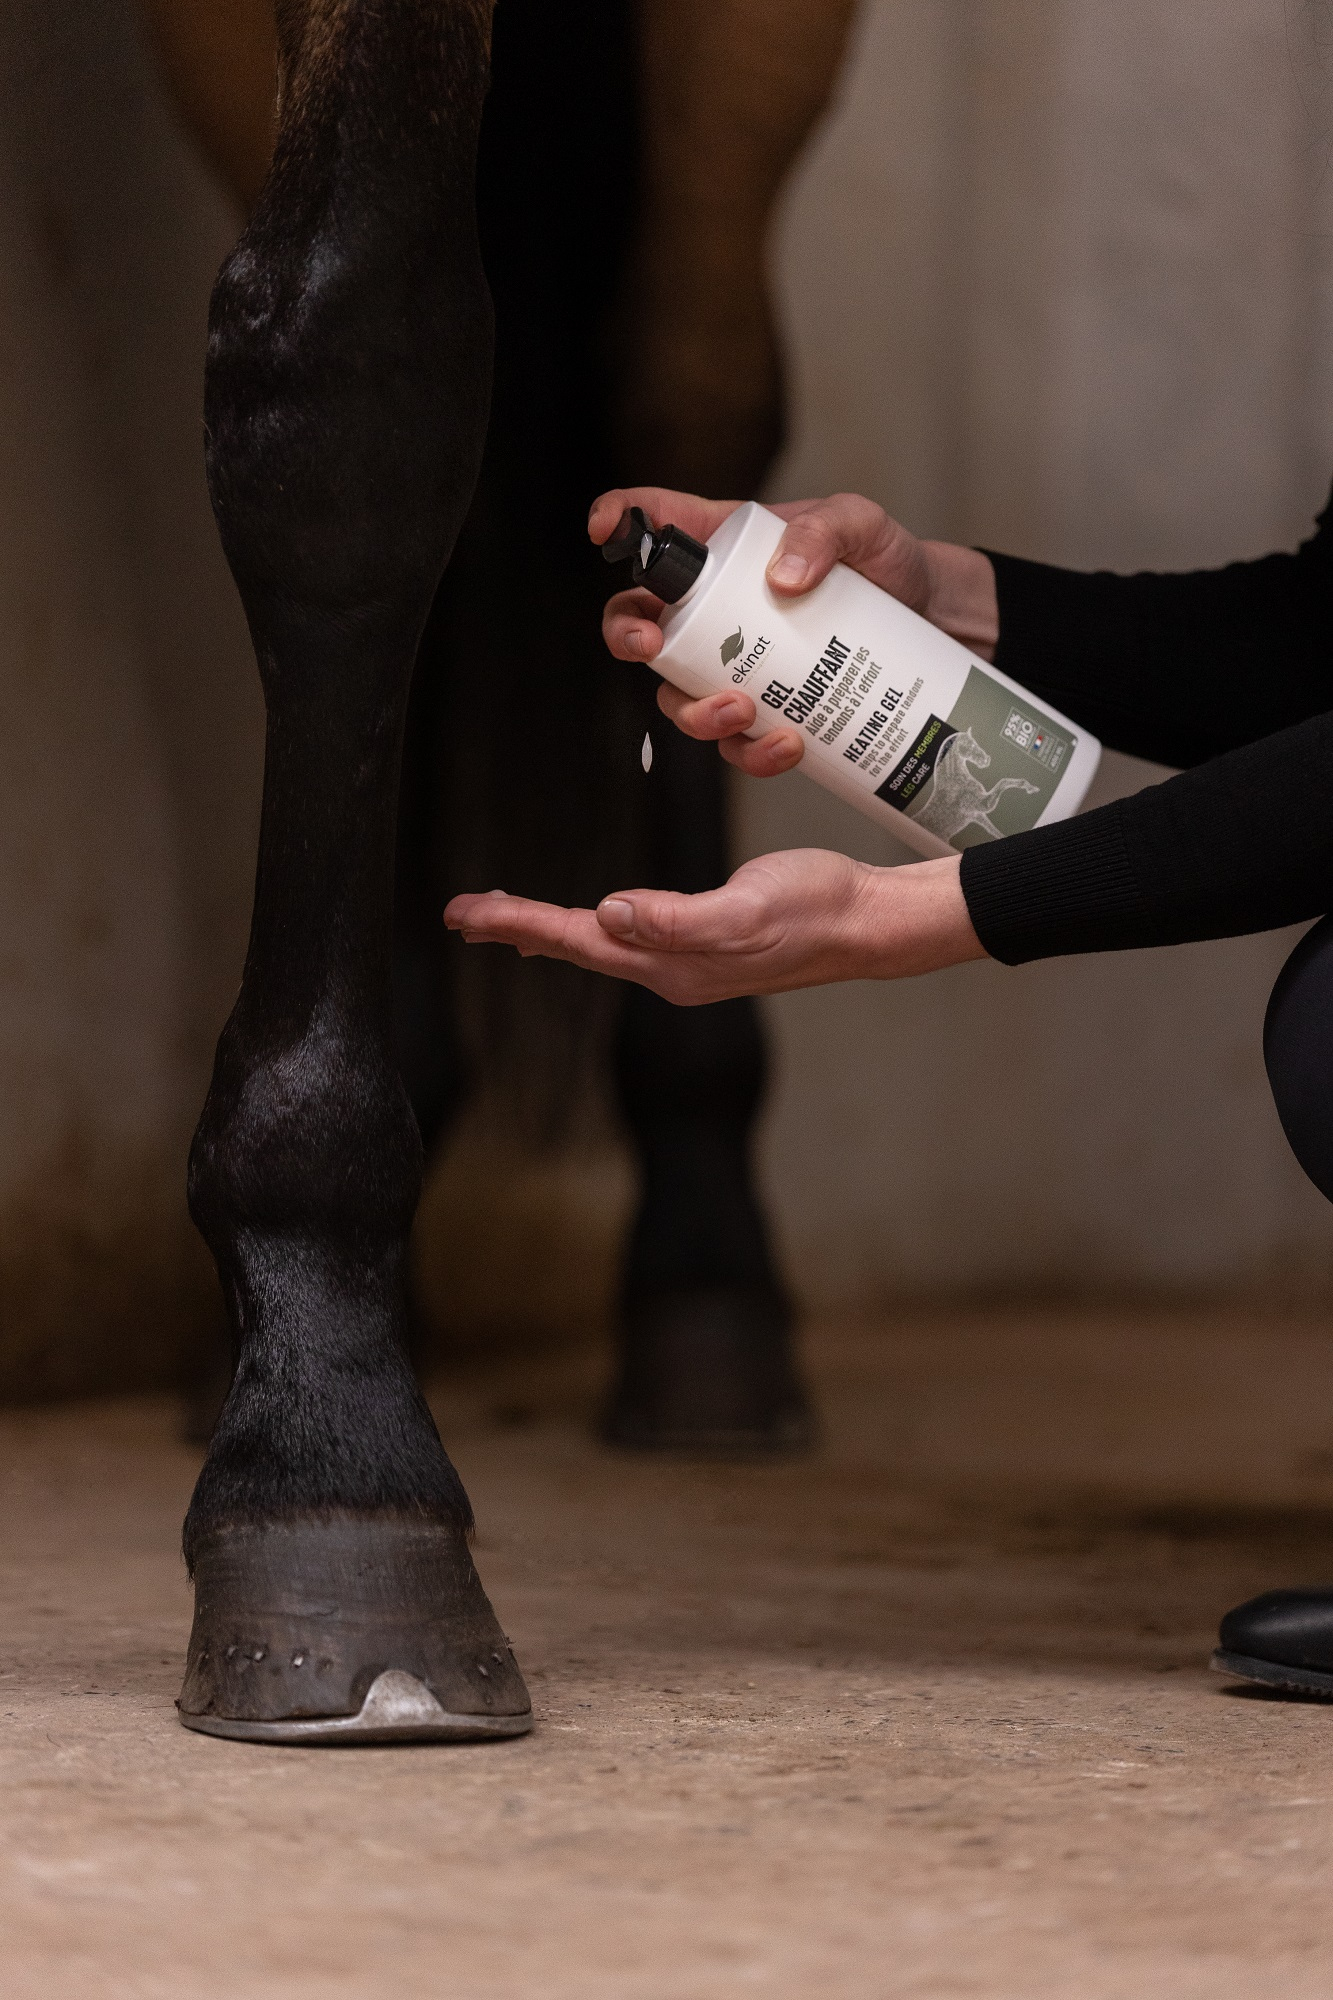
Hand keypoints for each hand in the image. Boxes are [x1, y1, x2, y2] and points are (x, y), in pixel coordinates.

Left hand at [445, 851, 984, 1006]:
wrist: (869, 923)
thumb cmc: (817, 907)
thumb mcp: (748, 907)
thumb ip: (678, 919)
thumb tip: (610, 914)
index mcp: (672, 964)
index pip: (578, 940)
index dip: (518, 923)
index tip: (464, 913)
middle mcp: (671, 973)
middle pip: (577, 949)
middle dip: (517, 930)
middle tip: (460, 915)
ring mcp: (688, 966)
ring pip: (599, 948)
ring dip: (548, 933)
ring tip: (502, 921)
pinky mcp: (705, 949)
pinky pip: (628, 943)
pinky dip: (590, 932)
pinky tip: (587, 923)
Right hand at [589, 486, 999, 778]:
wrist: (934, 623)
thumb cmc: (888, 562)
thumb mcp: (863, 525)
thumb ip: (825, 531)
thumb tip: (784, 579)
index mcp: (725, 549)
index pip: (656, 524)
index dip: (616, 520)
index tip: (602, 530)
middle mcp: (717, 610)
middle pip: (641, 625)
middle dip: (627, 639)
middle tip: (650, 647)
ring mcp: (737, 665)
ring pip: (680, 697)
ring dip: (694, 712)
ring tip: (739, 709)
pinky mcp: (768, 710)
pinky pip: (737, 742)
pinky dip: (752, 751)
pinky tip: (785, 744)